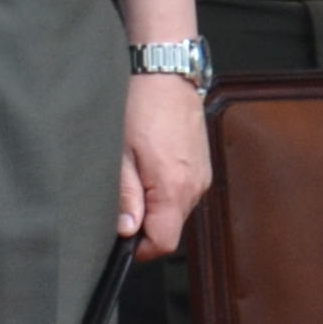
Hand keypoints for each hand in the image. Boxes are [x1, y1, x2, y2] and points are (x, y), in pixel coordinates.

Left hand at [115, 75, 210, 256]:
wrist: (166, 74)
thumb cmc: (140, 107)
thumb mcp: (120, 153)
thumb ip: (126, 196)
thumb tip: (127, 230)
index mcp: (174, 188)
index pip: (164, 243)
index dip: (140, 249)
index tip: (122, 238)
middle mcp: (195, 187)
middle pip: (170, 229)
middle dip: (145, 224)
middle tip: (121, 199)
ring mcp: (201, 177)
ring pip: (176, 211)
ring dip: (154, 206)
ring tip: (134, 176)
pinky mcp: (201, 166)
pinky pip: (183, 192)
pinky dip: (165, 190)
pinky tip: (148, 166)